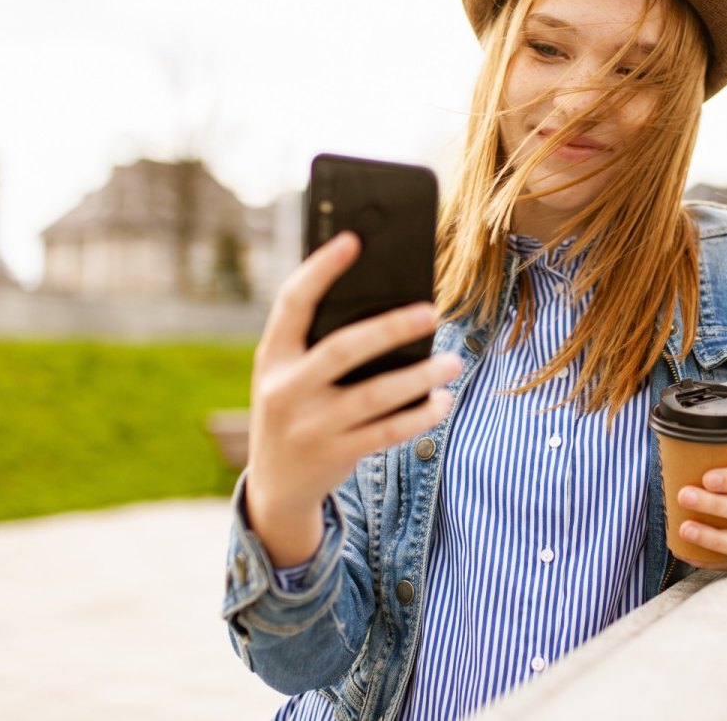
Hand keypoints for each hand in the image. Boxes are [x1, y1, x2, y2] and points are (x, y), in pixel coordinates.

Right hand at [245, 231, 462, 566]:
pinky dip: (419, 415)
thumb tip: (387, 301)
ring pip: (375, 395)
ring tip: (453, 362)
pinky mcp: (336, 455)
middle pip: (343, 349)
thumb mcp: (288, 374)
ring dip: (420, 376)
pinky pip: (387, 432)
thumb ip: (319, 342)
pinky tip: (442, 400)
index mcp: (273, 356)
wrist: (275, 485)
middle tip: (432, 312)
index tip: (353, 240)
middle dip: (391, 328)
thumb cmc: (295, 408)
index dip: (320, 269)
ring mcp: (310, 427)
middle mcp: (286, 390)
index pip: (292, 302)